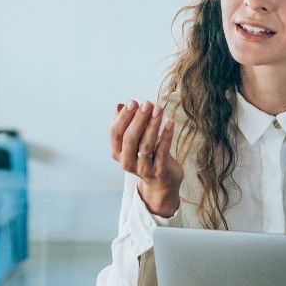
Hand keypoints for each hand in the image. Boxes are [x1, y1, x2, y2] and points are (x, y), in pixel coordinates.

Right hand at [110, 100, 182, 216]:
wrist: (161, 183)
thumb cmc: (146, 156)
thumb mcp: (133, 141)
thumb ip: (126, 123)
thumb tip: (119, 105)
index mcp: (118, 153)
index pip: (115, 133)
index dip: (123, 117)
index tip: (132, 102)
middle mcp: (127, 162)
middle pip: (130, 138)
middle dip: (138, 119)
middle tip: (147, 104)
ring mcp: (143, 168)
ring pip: (146, 145)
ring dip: (152, 125)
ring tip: (158, 109)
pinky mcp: (159, 171)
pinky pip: (162, 152)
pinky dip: (166, 136)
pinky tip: (170, 123)